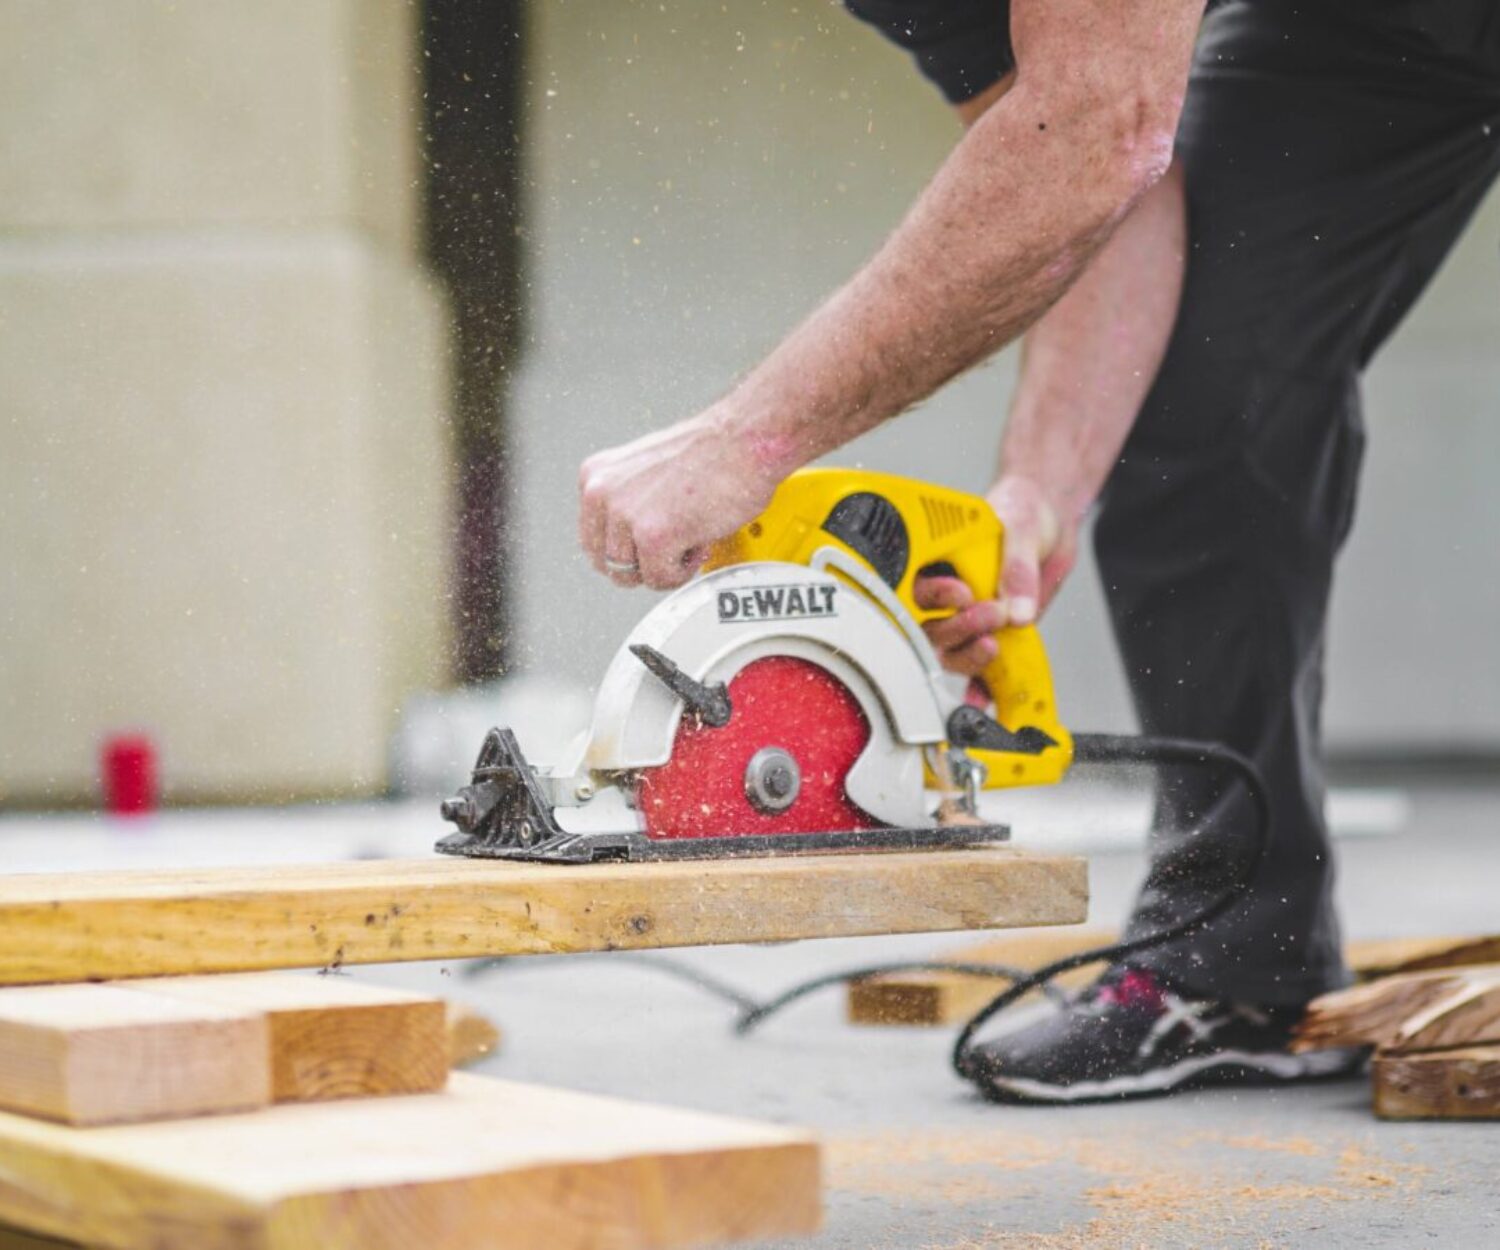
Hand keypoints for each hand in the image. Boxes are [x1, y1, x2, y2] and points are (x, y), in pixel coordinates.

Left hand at [578, 409, 779, 589]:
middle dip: (642, 563)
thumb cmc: (710, 451)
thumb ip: (627, 501)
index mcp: (596, 476)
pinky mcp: (653, 536)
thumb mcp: (646, 469)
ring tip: (688, 540)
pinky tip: (697, 542)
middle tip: (672, 548)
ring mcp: (625, 515)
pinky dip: (683, 571)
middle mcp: (602, 493)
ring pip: (633, 575)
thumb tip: (627, 537)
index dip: (626, 550)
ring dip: (664, 566)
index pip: (592, 540)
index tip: (648, 547)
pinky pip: (660, 578)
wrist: (744, 439)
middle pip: (608, 563)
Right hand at [913, 474, 1076, 678]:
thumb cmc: (1024, 510)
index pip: (916, 588)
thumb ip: (1018, 567)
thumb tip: (1018, 610)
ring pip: (948, 651)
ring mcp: (966, 618)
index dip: (933, 597)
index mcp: (937, 560)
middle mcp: (945, 595)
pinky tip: (982, 700)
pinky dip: (978, 689)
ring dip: (966, 655)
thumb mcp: (1021, 527)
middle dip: (957, 629)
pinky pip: (977, 670)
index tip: (962, 593)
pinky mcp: (989, 635)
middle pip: (929, 628)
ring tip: (992, 646)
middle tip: (991, 614)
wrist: (1051, 525)